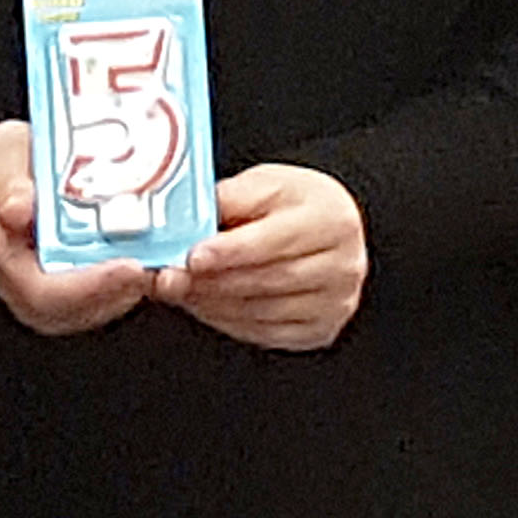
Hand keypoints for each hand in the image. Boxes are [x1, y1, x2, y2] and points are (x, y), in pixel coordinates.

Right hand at [0, 118, 151, 337]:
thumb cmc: (2, 167)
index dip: (89, 285)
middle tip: (163, 268)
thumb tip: (19, 209)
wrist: (11, 167)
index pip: (45, 293)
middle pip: (83, 308)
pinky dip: (140, 276)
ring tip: (170, 262)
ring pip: (106, 303)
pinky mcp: (87, 279)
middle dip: (125, 289)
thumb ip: (8, 185)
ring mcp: (62, 288)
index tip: (128, 266)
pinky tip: (164, 256)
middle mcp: (34, 287)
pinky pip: (116, 290)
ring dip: (140, 285)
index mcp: (7, 261)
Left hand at [160, 162, 369, 351]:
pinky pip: (267, 333)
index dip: (231, 251)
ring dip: (215, 303)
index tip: (194, 256)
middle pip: (270, 279)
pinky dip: (229, 321)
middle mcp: (343, 264)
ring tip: (183, 289)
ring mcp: (336, 301)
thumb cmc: (294, 206)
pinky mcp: (321, 328)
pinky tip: (207, 305)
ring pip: (265, 310)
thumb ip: (226, 200)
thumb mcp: (263, 184)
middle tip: (173, 277)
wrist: (322, 228)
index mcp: (332, 219)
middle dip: (214, 281)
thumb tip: (183, 221)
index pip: (277, 240)